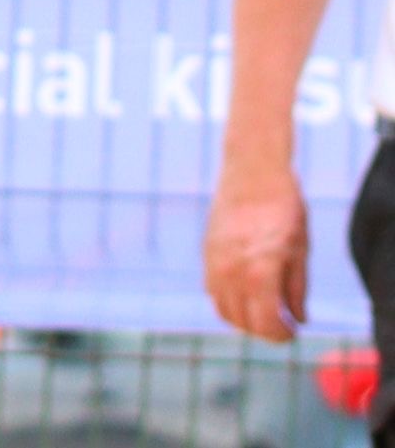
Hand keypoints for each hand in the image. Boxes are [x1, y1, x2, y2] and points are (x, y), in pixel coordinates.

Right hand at [205, 160, 308, 340]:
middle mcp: (231, 270)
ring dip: (241, 318)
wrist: (253, 171)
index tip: (292, 334)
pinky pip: (211, 287)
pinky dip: (226, 298)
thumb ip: (296, 290)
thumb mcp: (300, 251)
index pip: (265, 324)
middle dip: (262, 331)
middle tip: (280, 327)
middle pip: (241, 321)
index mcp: (259, 273)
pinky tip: (245, 292)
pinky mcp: (206, 248)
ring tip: (263, 313)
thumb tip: (297, 319)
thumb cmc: (284, 208)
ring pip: (221, 307)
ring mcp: (214, 259)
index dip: (281, 336)